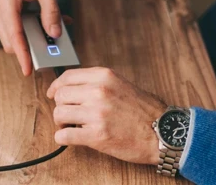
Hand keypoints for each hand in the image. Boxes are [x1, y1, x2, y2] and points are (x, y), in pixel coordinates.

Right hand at [0, 0, 60, 75]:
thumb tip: (54, 33)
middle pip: (10, 40)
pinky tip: (47, 22)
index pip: (13, 35)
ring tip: (54, 30)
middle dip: (29, 47)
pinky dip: (29, 28)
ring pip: (13, 35)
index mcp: (6, 1)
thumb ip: (50, 12)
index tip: (28, 70)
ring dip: (31, 37)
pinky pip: (15, 26)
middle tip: (52, 49)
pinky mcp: (3, 8)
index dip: (22, 55)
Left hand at [47, 67, 167, 164]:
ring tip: (71, 126)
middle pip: (60, 95)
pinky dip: (63, 138)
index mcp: (104, 77)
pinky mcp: (96, 135)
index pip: (67, 77)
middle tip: (67, 114)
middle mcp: (98, 92)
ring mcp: (96, 113)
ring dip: (61, 122)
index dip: (56, 86)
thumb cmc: (145, 111)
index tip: (53, 93)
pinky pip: (64, 136)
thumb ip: (99, 83)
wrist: (162, 132)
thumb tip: (74, 86)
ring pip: (59, 114)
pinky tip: (70, 138)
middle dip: (61, 106)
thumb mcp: (122, 84)